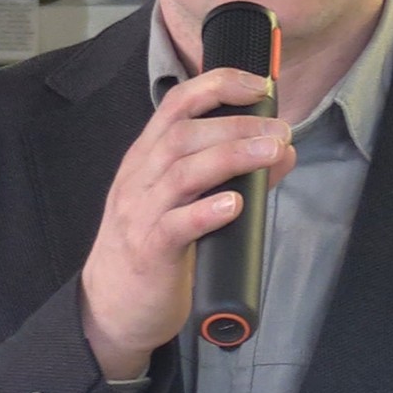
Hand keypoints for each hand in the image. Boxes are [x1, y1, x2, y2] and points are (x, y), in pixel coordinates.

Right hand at [79, 69, 295, 379]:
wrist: (110, 306)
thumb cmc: (152, 247)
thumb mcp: (185, 203)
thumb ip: (232, 175)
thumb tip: (283, 151)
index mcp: (146, 157)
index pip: (176, 104)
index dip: (217, 86)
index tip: (257, 85)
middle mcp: (139, 178)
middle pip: (183, 135)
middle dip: (236, 125)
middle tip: (279, 130)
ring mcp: (139, 213)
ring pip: (182, 173)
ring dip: (231, 157)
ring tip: (271, 153)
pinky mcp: (148, 251)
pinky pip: (175, 226)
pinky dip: (206, 211)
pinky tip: (234, 204)